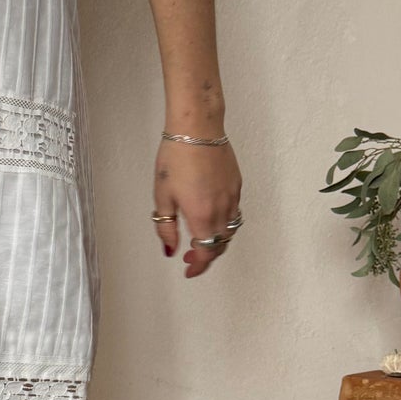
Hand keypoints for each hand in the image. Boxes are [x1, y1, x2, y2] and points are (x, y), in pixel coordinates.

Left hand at [152, 138, 243, 278]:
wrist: (197, 127)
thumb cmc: (175, 157)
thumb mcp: (162, 195)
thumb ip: (167, 227)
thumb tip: (171, 250)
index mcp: (202, 215)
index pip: (206, 253)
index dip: (198, 267)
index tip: (189, 272)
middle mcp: (222, 209)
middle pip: (220, 244)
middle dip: (206, 256)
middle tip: (190, 257)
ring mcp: (232, 196)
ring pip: (230, 230)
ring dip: (217, 240)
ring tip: (200, 238)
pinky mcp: (237, 184)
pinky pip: (234, 212)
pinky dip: (224, 223)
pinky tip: (210, 216)